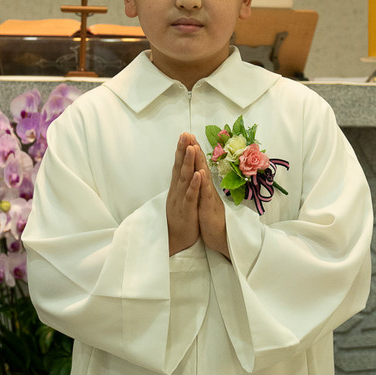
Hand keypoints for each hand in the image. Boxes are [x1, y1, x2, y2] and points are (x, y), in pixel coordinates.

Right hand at [166, 133, 200, 255]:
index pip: (179, 164)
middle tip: (185, 134)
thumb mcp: (181, 197)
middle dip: (183, 150)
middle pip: (180, 167)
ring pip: (184, 178)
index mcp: (177, 187)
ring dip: (188, 163)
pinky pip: (191, 196)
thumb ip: (182, 183)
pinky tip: (198, 175)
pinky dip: (194, 185)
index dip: (182, 149)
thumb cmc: (182, 218)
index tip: (185, 134)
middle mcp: (177, 190)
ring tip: (191, 148)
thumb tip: (182, 168)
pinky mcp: (187, 210)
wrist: (177, 240)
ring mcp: (181, 199)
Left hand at [195, 147, 229, 259]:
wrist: (220, 237)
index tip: (186, 137)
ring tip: (194, 147)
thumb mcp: (203, 199)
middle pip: (201, 165)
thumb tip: (197, 173)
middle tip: (189, 134)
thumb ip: (201, 186)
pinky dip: (202, 183)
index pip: (197, 165)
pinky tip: (200, 173)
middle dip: (195, 150)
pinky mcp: (209, 207)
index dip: (192, 151)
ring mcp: (209, 196)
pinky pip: (206, 194)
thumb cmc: (210, 218)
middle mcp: (207, 188)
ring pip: (204, 176)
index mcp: (203, 186)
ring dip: (199, 161)